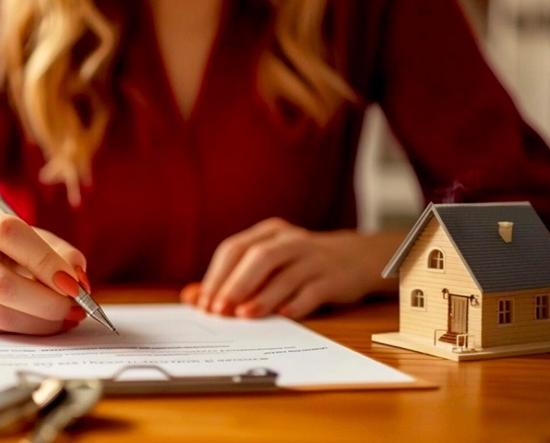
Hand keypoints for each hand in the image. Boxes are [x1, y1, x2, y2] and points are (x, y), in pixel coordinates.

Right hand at [0, 206, 90, 333]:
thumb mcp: (22, 233)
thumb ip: (54, 249)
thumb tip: (79, 280)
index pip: (8, 234)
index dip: (45, 259)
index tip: (74, 282)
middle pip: (2, 283)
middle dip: (48, 300)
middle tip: (77, 307)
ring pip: (1, 313)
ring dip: (43, 321)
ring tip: (69, 316)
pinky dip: (30, 329)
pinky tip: (49, 323)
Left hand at [180, 218, 401, 319]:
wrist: (357, 259)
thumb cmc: (299, 265)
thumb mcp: (267, 265)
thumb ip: (231, 279)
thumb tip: (191, 297)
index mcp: (268, 233)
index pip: (235, 249)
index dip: (217, 275)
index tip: (203, 303)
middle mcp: (290, 240)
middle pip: (258, 257)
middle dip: (235, 284)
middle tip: (219, 310)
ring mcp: (314, 257)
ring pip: (285, 273)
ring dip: (262, 296)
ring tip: (244, 316)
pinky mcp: (334, 277)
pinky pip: (313, 291)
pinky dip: (296, 304)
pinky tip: (283, 317)